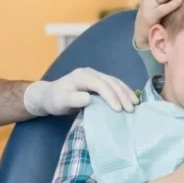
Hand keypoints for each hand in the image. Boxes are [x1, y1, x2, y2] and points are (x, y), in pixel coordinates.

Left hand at [24, 67, 138, 115]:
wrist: (48, 95)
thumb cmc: (54, 100)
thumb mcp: (61, 101)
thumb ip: (74, 99)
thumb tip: (89, 98)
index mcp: (82, 76)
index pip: (101, 85)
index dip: (111, 96)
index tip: (118, 110)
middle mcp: (90, 73)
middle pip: (111, 82)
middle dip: (122, 95)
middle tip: (131, 109)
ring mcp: (95, 76)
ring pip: (115, 82)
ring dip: (126, 92)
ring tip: (135, 104)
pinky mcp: (97, 81)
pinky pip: (113, 84)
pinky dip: (123, 91)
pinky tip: (130, 99)